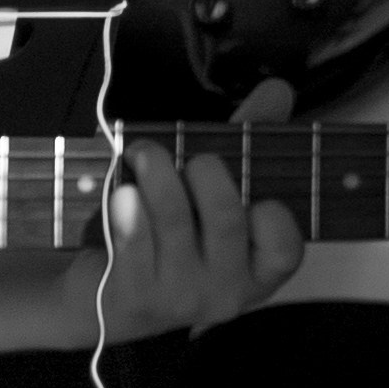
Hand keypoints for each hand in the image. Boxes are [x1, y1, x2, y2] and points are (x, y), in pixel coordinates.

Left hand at [69, 135, 303, 344]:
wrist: (104, 295)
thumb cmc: (173, 234)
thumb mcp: (214, 192)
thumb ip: (249, 143)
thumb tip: (278, 89)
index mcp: (256, 270)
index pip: (284, 250)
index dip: (274, 218)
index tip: (258, 197)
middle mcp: (223, 292)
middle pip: (225, 219)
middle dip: (206, 172)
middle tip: (191, 155)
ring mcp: (177, 298)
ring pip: (174, 221)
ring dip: (158, 174)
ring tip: (143, 151)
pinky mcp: (132, 297)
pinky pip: (133, 240)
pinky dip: (127, 207)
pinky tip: (122, 192)